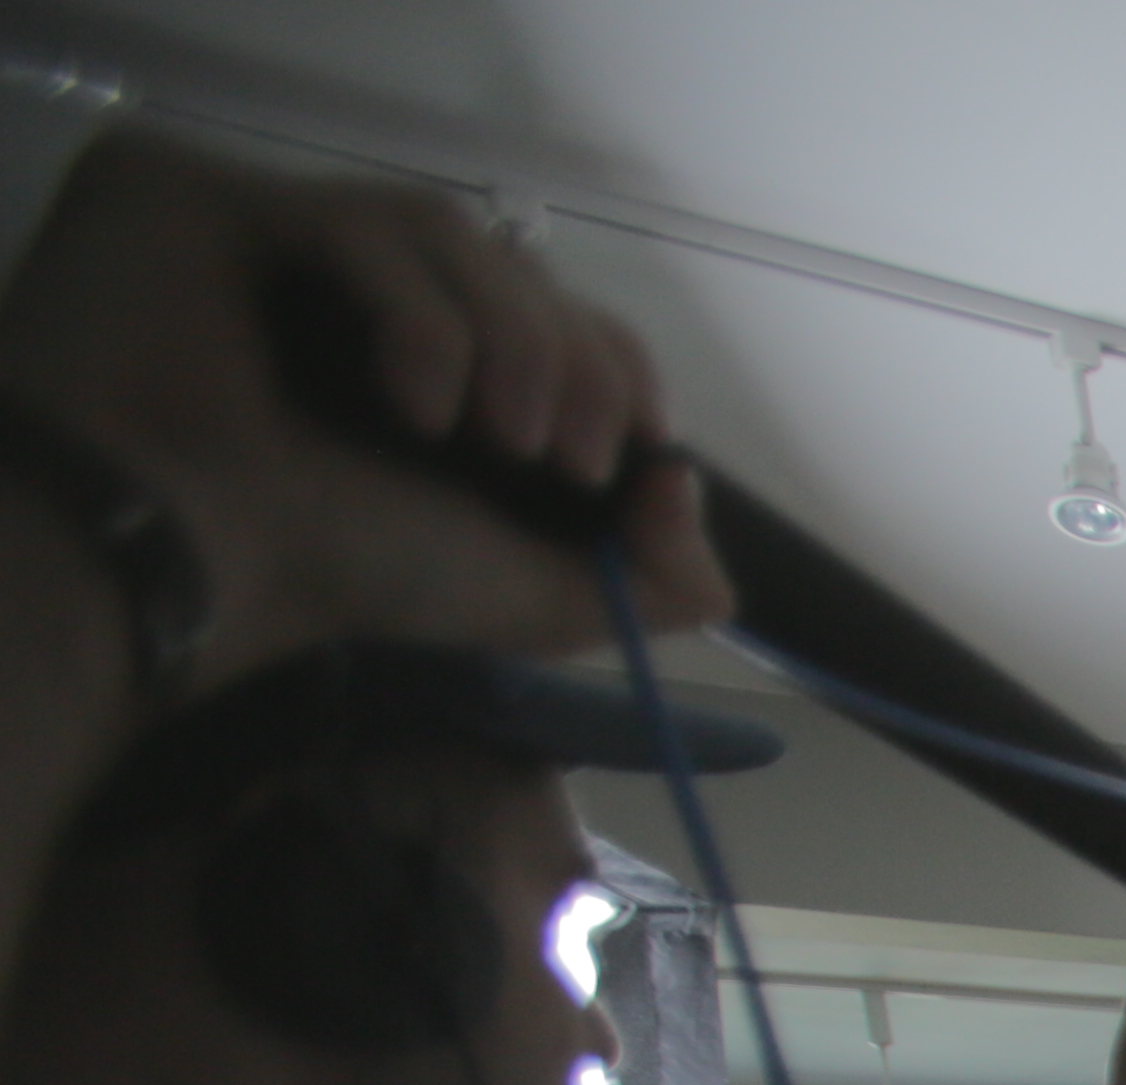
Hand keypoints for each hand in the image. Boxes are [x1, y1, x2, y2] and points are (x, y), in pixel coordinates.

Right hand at [0, 135, 730, 677]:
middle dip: (582, 369)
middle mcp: (369, 302)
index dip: (622, 378)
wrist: (191, 559)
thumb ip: (648, 579)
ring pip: (457, 236)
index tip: (637, 465)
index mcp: (436, 377)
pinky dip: (427, 318)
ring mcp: (295, 246)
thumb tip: (701, 514)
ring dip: (517, 342)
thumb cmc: (345, 571)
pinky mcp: (232, 208)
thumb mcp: (538, 600)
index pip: (563, 323)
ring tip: (502, 437)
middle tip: (567, 459)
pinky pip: (371, 223)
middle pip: (524, 271)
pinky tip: (418, 402)